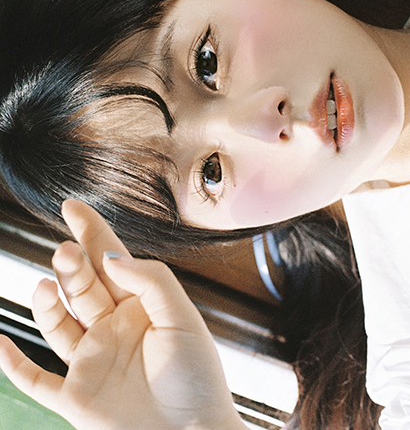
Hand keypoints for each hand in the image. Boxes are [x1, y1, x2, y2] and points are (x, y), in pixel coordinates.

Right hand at [0, 199, 244, 429]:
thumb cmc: (197, 378)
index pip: (110, 259)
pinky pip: (36, 380)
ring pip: (58, 323)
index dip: (91, 231)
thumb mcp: (182, 317)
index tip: (72, 206)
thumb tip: (112, 256)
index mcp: (138, 305)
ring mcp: (91, 361)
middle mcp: (111, 328)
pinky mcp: (76, 397)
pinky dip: (13, 365)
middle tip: (67, 252)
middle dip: (72, 265)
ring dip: (47, 303)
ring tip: (46, 286)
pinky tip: (0, 342)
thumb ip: (150, 280)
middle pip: (82, 286)